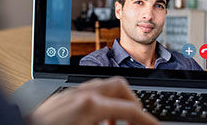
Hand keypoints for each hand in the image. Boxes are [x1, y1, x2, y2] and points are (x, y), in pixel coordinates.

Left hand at [27, 77, 157, 124]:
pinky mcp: (59, 99)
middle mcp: (81, 94)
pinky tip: (95, 122)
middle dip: (133, 103)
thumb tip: (129, 124)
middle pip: (120, 85)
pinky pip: (86, 93)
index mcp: (91, 105)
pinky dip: (99, 104)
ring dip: (115, 103)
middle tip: (138, 121)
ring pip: (102, 87)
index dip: (148, 120)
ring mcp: (69, 94)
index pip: (131, 109)